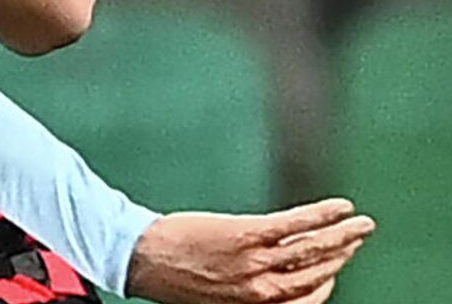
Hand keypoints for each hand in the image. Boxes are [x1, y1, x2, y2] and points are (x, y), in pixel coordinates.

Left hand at [126, 198, 374, 303]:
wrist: (142, 258)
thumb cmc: (173, 276)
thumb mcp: (218, 297)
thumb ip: (249, 292)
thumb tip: (272, 283)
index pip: (308, 298)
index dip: (326, 283)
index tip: (335, 267)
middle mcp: (264, 290)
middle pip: (317, 273)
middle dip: (342, 255)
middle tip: (358, 238)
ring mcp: (256, 262)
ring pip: (313, 250)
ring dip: (344, 236)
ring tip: (361, 224)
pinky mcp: (246, 235)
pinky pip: (295, 226)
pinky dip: (322, 216)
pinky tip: (339, 208)